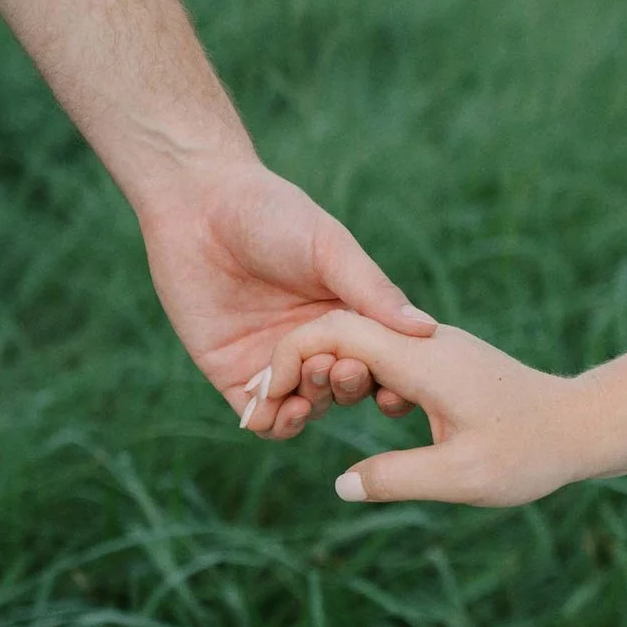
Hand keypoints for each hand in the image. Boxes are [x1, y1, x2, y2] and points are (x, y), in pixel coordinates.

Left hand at [138, 160, 435, 432]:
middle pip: (344, 390)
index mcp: (347, 316)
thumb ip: (373, 291)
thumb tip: (428, 330)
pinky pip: (259, 416)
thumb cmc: (271, 213)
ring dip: (312, 408)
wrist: (199, 204)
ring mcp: (273, 362)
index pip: (379, 363)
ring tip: (308, 391)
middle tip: (339, 368)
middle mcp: (314, 345)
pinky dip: (273, 423)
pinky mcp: (231, 374)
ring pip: (305, 409)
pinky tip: (279, 410)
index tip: (395, 386)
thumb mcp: (331, 248)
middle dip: (347, 388)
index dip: (391, 381)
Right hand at [242, 311, 595, 505]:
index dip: (290, 360)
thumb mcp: (459, 476)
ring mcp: (435, 349)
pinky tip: (352, 409)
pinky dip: (358, 377)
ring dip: (327, 371)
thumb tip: (341, 485)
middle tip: (266, 411)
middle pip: (341, 330)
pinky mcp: (445, 363)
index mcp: (420, 359)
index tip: (266, 402)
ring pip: (363, 343)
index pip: (335, 332)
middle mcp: (424, 342)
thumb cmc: (528, 451)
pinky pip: (386, 358)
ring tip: (298, 412)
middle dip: (297, 364)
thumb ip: (395, 479)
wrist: (583, 425)